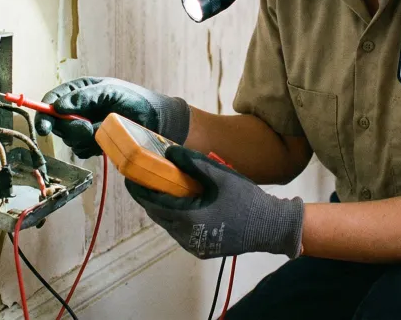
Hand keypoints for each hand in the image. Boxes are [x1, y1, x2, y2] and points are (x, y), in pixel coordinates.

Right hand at [35, 77, 190, 157]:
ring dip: (84, 138)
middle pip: (56, 123)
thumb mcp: (111, 92)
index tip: (45, 126)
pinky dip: (92, 148)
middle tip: (86, 128)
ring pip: (69, 139)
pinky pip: (82, 151)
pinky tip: (106, 141)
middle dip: (68, 128)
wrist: (157, 121)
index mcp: (80, 91)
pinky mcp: (93, 144)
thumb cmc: (136, 99)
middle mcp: (79, 109)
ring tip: (103, 130)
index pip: (52, 99)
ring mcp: (85, 127)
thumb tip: (59, 106)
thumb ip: (85, 97)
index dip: (44, 112)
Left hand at [125, 145, 303, 258]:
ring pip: (169, 225)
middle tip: (147, 180)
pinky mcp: (203, 249)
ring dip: (164, 208)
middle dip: (150, 198)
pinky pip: (181, 232)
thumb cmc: (246, 200)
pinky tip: (184, 204)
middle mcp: (187, 236)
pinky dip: (177, 218)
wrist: (270, 227)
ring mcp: (194, 245)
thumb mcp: (221, 176)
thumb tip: (170, 151)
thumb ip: (193, 163)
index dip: (140, 190)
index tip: (130, 177)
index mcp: (189, 217)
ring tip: (165, 190)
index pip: (154, 203)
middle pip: (159, 215)